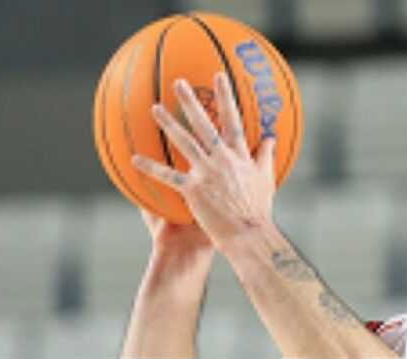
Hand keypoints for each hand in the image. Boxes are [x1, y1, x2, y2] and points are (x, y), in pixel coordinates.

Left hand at [132, 73, 277, 249]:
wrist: (249, 234)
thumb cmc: (258, 210)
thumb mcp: (267, 180)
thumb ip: (266, 156)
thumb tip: (272, 138)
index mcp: (240, 155)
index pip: (233, 119)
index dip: (225, 97)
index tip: (218, 76)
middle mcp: (222, 158)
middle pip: (204, 124)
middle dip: (191, 101)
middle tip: (178, 83)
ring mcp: (207, 172)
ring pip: (184, 142)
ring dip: (168, 124)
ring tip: (154, 108)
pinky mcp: (194, 190)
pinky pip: (168, 176)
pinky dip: (151, 168)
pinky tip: (134, 159)